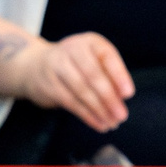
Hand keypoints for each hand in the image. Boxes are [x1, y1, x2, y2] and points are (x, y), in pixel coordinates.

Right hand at [19, 32, 133, 133]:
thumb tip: (123, 98)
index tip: (129, 94)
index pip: (107, 56)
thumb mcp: (95, 63)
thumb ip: (110, 77)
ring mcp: (56, 65)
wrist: (36, 66)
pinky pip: (70, 102)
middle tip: (121, 116)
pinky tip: (99, 124)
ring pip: (81, 90)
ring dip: (99, 110)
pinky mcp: (48, 83)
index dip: (119, 75)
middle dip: (109, 98)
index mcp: (90, 42)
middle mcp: (72, 49)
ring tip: (112, 123)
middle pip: (92, 75)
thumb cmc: (78, 66)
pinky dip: (87, 115)